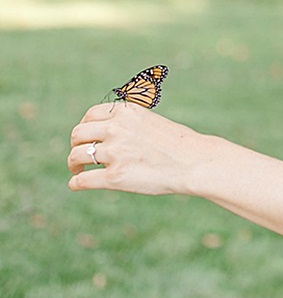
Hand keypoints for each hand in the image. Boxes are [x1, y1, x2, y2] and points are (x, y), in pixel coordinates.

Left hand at [67, 101, 203, 194]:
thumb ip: (126, 123)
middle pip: (78, 134)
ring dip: (73, 164)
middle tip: (79, 156)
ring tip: (78, 169)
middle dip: (76, 145)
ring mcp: (114, 153)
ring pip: (76, 156)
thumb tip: (104, 133)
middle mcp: (116, 129)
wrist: (194, 162)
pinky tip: (76, 185)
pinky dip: (75, 183)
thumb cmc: (176, 144)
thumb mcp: (149, 121)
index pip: (90, 115)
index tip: (87, 138)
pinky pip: (82, 180)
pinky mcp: (115, 177)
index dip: (84, 128)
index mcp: (125, 112)